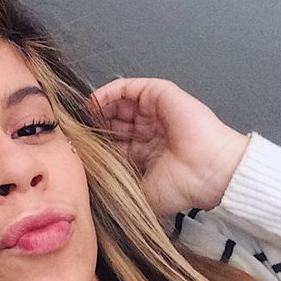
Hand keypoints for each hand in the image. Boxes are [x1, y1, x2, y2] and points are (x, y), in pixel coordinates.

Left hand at [89, 78, 250, 215]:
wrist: (207, 173)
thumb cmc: (180, 188)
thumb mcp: (138, 192)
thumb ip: (116, 186)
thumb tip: (89, 186)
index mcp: (144, 155)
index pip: (112, 144)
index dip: (94, 144)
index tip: (74, 148)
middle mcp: (148, 132)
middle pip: (112, 122)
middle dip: (93, 126)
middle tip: (73, 131)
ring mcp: (154, 113)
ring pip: (118, 104)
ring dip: (98, 109)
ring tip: (81, 117)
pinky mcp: (159, 95)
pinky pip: (128, 87)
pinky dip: (108, 92)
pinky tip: (94, 103)